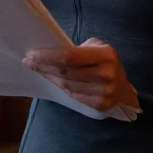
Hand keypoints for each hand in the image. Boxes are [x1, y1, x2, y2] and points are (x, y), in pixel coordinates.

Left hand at [24, 38, 139, 111]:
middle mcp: (106, 74)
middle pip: (65, 71)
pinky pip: (73, 95)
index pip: (69, 56)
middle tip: (29, 61)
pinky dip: (61, 87)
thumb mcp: (97, 47)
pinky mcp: (100, 104)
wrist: (123, 87)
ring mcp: (104, 91)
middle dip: (44, 66)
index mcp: (105, 55)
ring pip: (67, 84)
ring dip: (49, 76)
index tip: (31, 54)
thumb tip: (50, 52)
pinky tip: (54, 79)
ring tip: (39, 69)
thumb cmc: (105, 62)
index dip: (48, 56)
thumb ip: (78, 49)